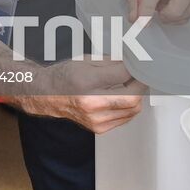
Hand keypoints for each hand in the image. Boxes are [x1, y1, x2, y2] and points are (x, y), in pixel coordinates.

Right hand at [19, 59, 143, 133]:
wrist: (48, 95)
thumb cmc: (64, 77)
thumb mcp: (86, 61)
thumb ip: (111, 63)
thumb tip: (133, 64)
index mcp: (86, 82)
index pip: (123, 75)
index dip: (135, 69)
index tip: (139, 65)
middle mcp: (91, 103)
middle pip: (133, 98)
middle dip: (141, 85)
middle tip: (139, 76)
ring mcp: (96, 119)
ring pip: (133, 110)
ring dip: (136, 96)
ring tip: (129, 85)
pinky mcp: (99, 128)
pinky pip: (126, 118)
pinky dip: (129, 107)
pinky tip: (122, 98)